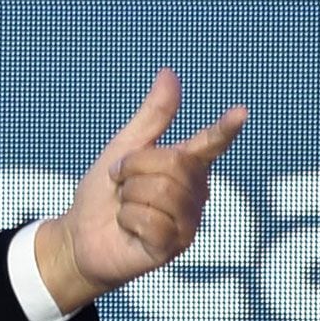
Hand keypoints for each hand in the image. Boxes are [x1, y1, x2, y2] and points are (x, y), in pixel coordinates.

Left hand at [37, 69, 246, 311]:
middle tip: (121, 183)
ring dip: (129, 195)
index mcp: (186, 167)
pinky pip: (151, 220)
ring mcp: (187, 223)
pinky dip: (128, 220)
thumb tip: (169, 73)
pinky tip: (127, 229)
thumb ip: (153, 116)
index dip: (224, 129)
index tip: (240, 112)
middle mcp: (194, 194)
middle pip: (172, 164)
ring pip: (161, 191)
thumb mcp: (123, 149)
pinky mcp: (173, 247)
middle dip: (134, 168)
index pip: (210, 144)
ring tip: (124, 206)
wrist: (79, 237)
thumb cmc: (103, 193)